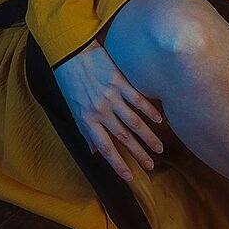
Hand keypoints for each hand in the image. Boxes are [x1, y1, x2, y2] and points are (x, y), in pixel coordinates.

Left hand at [52, 42, 165, 183]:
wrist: (70, 52)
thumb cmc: (69, 80)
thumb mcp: (72, 109)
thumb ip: (85, 131)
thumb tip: (93, 152)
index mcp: (87, 120)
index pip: (105, 148)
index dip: (118, 164)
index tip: (129, 177)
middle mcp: (100, 110)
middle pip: (123, 137)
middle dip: (138, 154)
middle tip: (151, 167)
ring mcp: (111, 96)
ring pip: (134, 121)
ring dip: (148, 137)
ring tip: (159, 148)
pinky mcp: (119, 81)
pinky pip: (137, 99)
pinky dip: (149, 110)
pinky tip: (159, 120)